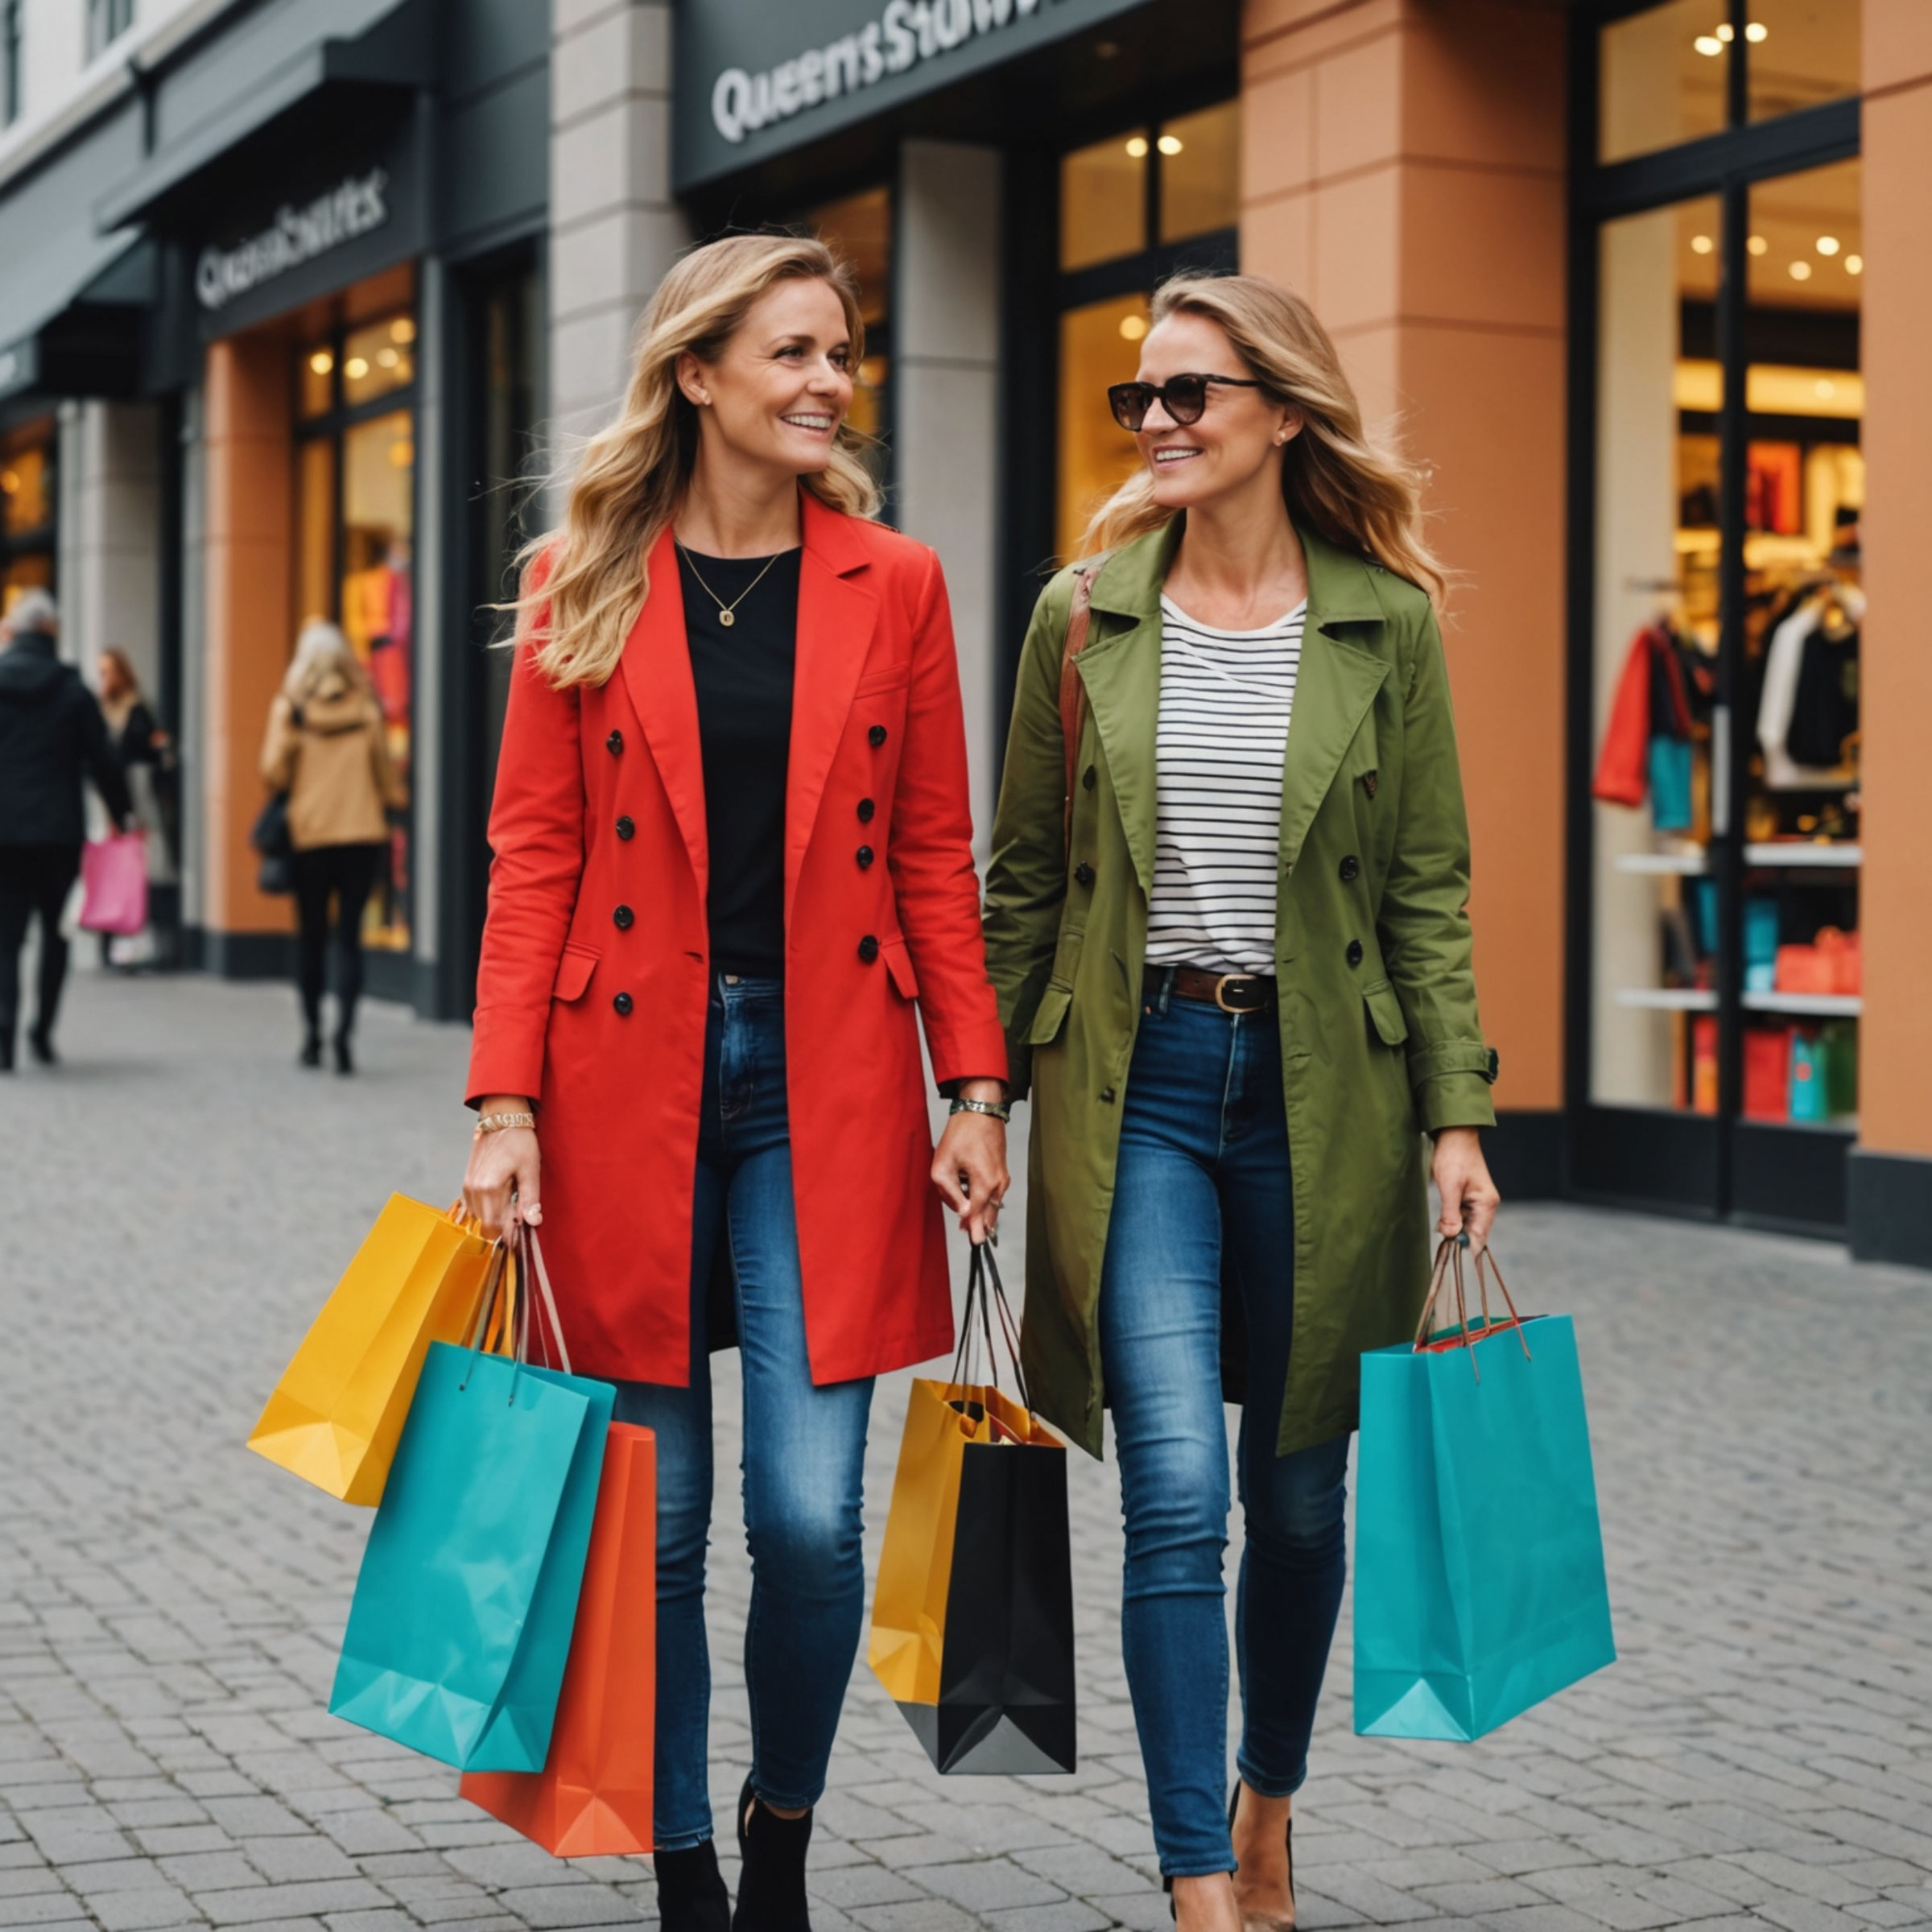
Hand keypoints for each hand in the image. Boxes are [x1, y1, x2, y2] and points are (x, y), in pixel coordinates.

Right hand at [463, 1097, 540, 1239]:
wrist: (501, 1118)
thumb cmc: (519, 1141)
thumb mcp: (530, 1169)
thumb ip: (530, 1198)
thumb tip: (533, 1222)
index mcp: (490, 1187)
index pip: (496, 1226)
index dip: (509, 1237)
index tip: (521, 1241)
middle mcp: (474, 1189)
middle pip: (486, 1225)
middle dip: (504, 1228)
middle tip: (522, 1222)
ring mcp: (468, 1186)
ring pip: (480, 1217)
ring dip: (497, 1218)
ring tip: (514, 1205)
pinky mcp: (467, 1183)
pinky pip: (476, 1207)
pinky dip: (489, 1209)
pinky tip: (504, 1198)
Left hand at [931, 1083, 1009, 1245]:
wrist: (981, 1111)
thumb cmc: (961, 1134)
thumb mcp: (943, 1165)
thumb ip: (950, 1193)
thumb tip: (962, 1211)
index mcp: (985, 1184)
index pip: (979, 1215)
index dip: (974, 1230)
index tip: (975, 1245)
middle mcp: (999, 1184)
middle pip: (989, 1214)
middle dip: (978, 1225)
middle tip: (971, 1238)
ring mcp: (1003, 1178)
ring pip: (992, 1205)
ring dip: (980, 1211)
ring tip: (967, 1220)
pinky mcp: (1002, 1173)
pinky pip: (994, 1194)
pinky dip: (984, 1201)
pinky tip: (973, 1200)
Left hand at [1431, 1126, 1498, 1251]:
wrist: (1454, 1135)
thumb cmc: (1453, 1157)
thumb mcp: (1449, 1186)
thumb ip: (1450, 1213)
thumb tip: (1450, 1236)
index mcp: (1486, 1204)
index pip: (1479, 1237)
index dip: (1467, 1251)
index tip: (1454, 1263)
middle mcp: (1485, 1205)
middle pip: (1474, 1234)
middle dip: (1459, 1243)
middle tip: (1442, 1253)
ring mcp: (1477, 1202)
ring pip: (1467, 1227)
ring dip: (1454, 1233)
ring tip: (1441, 1239)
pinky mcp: (1468, 1198)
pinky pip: (1462, 1217)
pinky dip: (1453, 1222)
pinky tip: (1442, 1225)